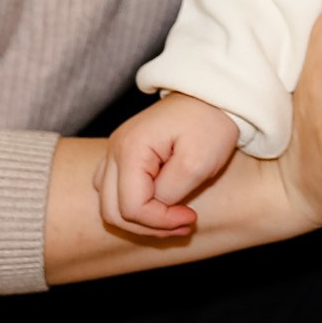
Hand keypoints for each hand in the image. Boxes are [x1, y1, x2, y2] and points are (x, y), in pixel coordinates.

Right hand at [97, 93, 239, 237]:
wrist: (211, 96)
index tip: (190, 217)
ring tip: (174, 218)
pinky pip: (116, 192)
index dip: (160, 221)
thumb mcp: (198, 162)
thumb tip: (156, 208)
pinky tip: (162, 205)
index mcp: (131, 149)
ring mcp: (116, 152)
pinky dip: (135, 206)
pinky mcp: (124, 155)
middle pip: (112, 211)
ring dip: (140, 220)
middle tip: (182, 224)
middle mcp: (115, 150)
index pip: (131, 207)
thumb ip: (171, 192)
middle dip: (148, 226)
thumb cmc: (208, 125)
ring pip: (110, 205)